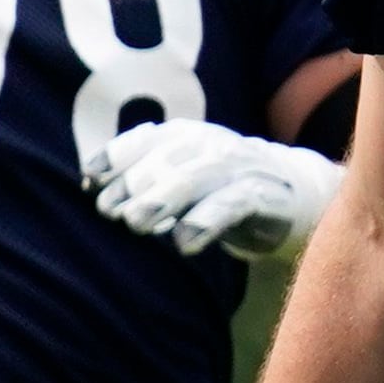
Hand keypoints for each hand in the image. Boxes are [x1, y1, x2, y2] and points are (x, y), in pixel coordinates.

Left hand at [88, 122, 341, 258]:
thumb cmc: (220, 189)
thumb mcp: (178, 177)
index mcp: (184, 137)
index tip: (90, 183)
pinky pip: (231, 206)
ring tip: (136, 223)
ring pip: (195, 178)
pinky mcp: (262, 197)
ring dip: (162, 199)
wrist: (294, 194)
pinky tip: (183, 244)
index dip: (114, 159)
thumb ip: (139, 179)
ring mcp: (238, 169)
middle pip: (164, 160)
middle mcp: (209, 146)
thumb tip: (89, 186)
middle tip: (110, 212)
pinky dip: (205, 223)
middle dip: (132, 185)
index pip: (144, 140)